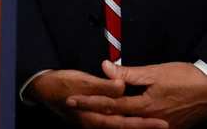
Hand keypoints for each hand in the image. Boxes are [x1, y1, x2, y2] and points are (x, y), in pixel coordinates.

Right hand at [29, 68, 164, 127]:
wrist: (41, 87)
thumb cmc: (61, 83)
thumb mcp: (81, 82)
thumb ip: (103, 87)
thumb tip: (122, 87)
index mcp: (93, 118)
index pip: (124, 123)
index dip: (143, 123)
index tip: (162, 123)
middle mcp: (94, 125)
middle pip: (124, 127)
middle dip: (143, 126)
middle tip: (165, 124)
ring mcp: (93, 122)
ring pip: (119, 125)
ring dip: (135, 124)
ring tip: (154, 123)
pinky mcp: (92, 118)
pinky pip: (113, 122)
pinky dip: (124, 121)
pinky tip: (133, 117)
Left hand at [67, 60, 206, 128]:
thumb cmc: (186, 80)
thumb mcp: (156, 72)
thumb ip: (128, 73)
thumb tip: (105, 67)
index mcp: (144, 106)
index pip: (110, 105)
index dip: (89, 102)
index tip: (71, 100)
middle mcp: (149, 120)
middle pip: (116, 120)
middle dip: (93, 115)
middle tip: (73, 109)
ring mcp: (160, 127)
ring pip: (129, 127)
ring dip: (109, 121)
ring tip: (90, 116)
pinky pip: (142, 128)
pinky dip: (129, 124)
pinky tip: (119, 120)